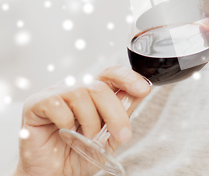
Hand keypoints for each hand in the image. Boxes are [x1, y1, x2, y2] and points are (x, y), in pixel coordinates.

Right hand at [15, 64, 151, 175]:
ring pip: (82, 93)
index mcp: (92, 92)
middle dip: (116, 113)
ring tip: (88, 139)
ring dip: (91, 121)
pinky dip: (67, 122)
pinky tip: (66, 133)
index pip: (111, 73)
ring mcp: (54, 94)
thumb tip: (142, 92)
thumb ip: (123, 114)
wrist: (53, 175)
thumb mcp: (109, 136)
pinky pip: (57, 104)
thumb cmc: (78, 154)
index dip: (128, 77)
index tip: (143, 89)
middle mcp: (74, 88)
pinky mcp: (36, 104)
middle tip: (122, 135)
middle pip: (100, 86)